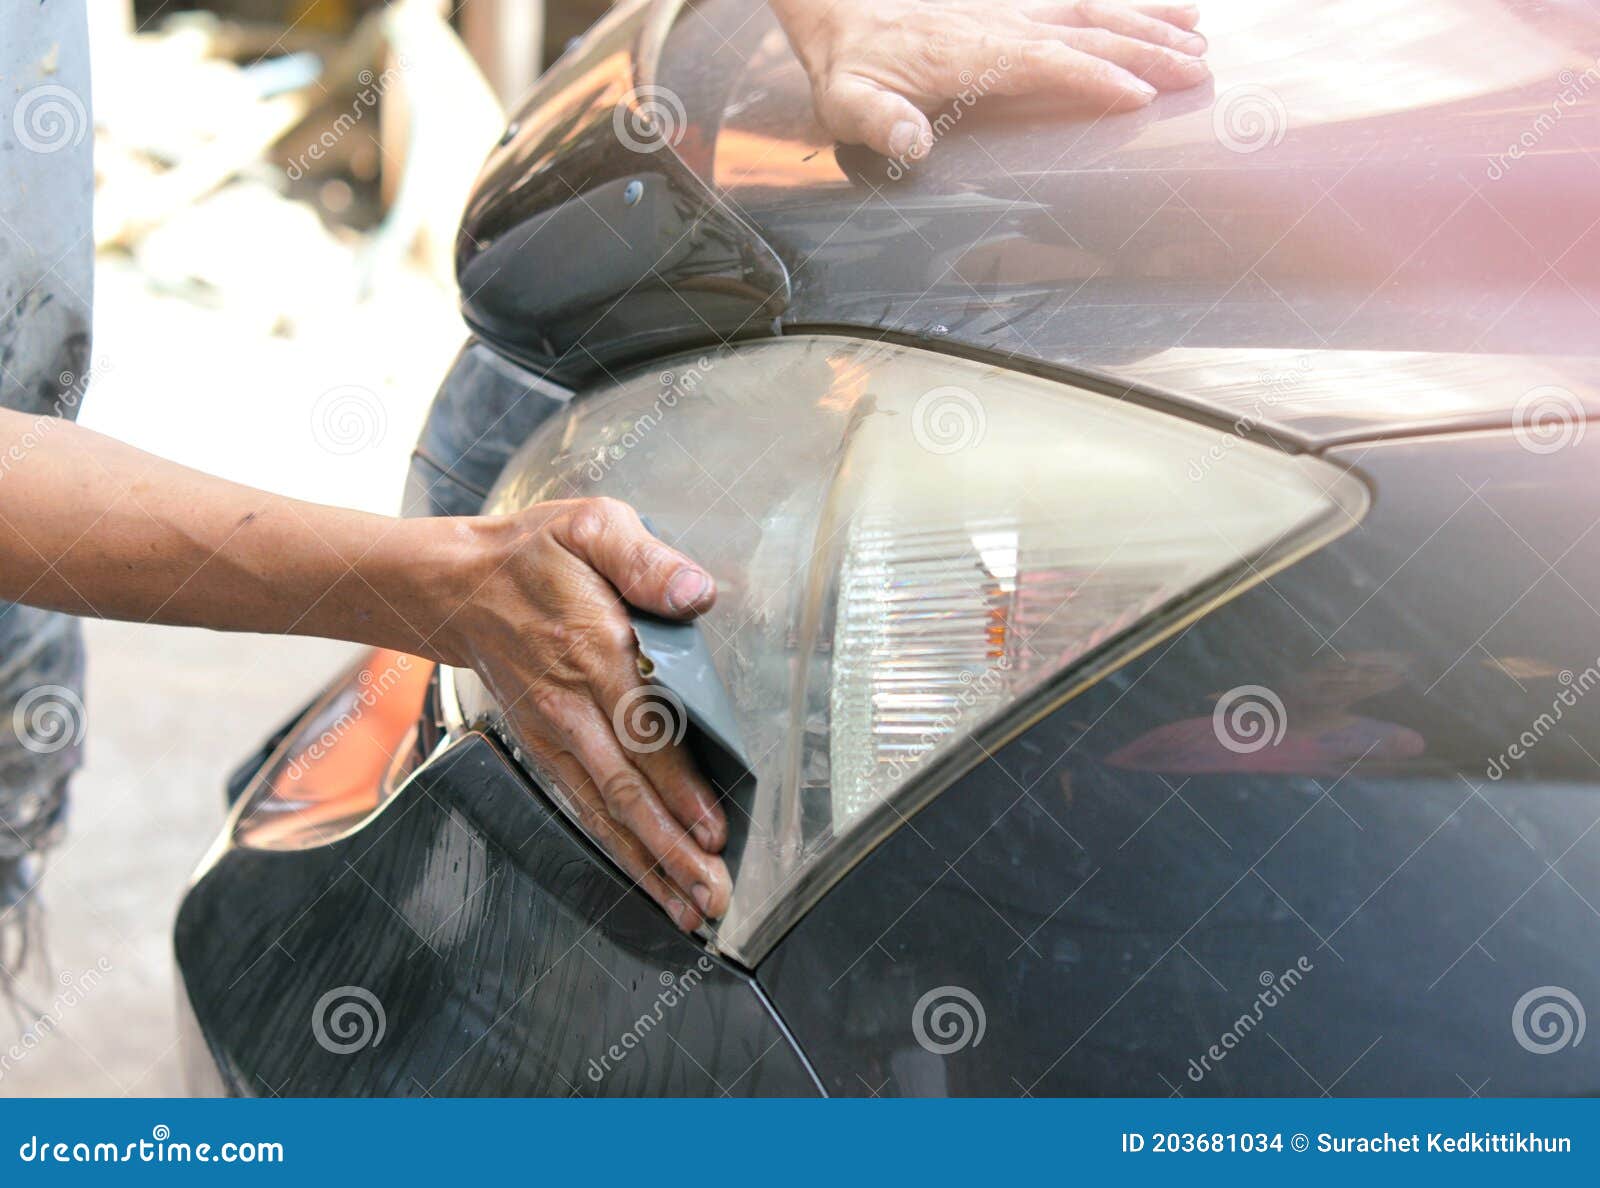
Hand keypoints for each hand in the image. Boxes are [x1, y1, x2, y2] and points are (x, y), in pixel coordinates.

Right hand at [441, 497, 729, 930]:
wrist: (457, 585)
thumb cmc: (536, 554)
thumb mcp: (593, 527)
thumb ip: (647, 560)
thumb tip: (696, 591)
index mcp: (594, 651)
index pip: (645, 730)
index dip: (679, 786)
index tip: (713, 829)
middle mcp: (573, 706)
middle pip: (627, 789)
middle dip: (671, 849)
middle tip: (711, 897)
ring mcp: (555, 734)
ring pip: (605, 810)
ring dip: (648, 863)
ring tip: (688, 909)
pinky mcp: (546, 747)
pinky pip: (583, 805)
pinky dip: (616, 848)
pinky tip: (645, 878)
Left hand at [771, 0, 1208, 161]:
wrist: (844, 12)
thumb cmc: (852, 68)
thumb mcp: (848, 103)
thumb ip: (879, 123)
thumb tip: (912, 144)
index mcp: (970, 53)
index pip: (1043, 64)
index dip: (1090, 80)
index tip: (1139, 97)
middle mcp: (1003, 25)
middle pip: (1085, 35)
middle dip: (1144, 52)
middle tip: (1197, 75)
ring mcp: (1015, 12)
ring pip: (1093, 13)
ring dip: (1148, 25)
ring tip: (1200, 41)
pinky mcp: (1020, 8)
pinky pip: (1083, 3)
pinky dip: (1130, 7)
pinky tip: (1171, 13)